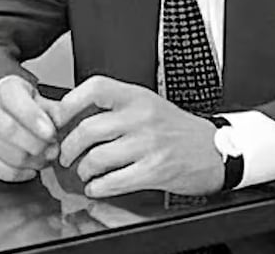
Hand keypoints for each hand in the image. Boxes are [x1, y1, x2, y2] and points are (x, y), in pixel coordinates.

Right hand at [0, 75, 60, 182]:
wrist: (6, 123)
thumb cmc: (28, 113)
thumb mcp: (44, 105)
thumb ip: (55, 111)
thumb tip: (63, 120)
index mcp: (5, 89)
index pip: (14, 99)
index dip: (34, 118)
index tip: (51, 134)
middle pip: (8, 129)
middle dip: (36, 144)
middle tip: (52, 151)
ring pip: (4, 152)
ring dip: (30, 160)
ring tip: (44, 160)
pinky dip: (18, 174)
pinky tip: (30, 170)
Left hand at [54, 75, 223, 197]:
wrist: (216, 150)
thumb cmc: (178, 129)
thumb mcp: (149, 105)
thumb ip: (116, 107)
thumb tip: (72, 115)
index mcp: (138, 97)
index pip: (95, 87)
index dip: (69, 103)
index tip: (59, 118)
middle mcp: (142, 117)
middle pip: (87, 130)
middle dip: (68, 148)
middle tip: (66, 156)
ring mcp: (149, 144)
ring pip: (96, 158)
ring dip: (83, 171)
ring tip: (85, 173)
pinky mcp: (154, 170)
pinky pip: (112, 181)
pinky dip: (98, 188)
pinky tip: (98, 186)